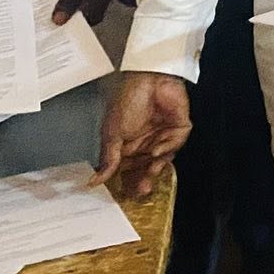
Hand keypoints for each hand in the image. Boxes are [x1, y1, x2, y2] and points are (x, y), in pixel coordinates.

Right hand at [94, 71, 192, 195]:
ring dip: (156, 167)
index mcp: (128, 145)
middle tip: (140, 190)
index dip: (127, 182)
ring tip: (149, 174)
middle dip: (144, 180)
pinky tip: (156, 149)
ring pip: (163, 159)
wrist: (147, 78)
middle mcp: (147, 142)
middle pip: (147, 168)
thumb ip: (108, 159)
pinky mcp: (179, 128)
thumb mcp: (112, 133)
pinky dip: (166, 148)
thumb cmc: (126, 99)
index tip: (123, 194)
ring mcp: (164, 135)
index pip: (129, 169)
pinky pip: (176, 144)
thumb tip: (94, 180)